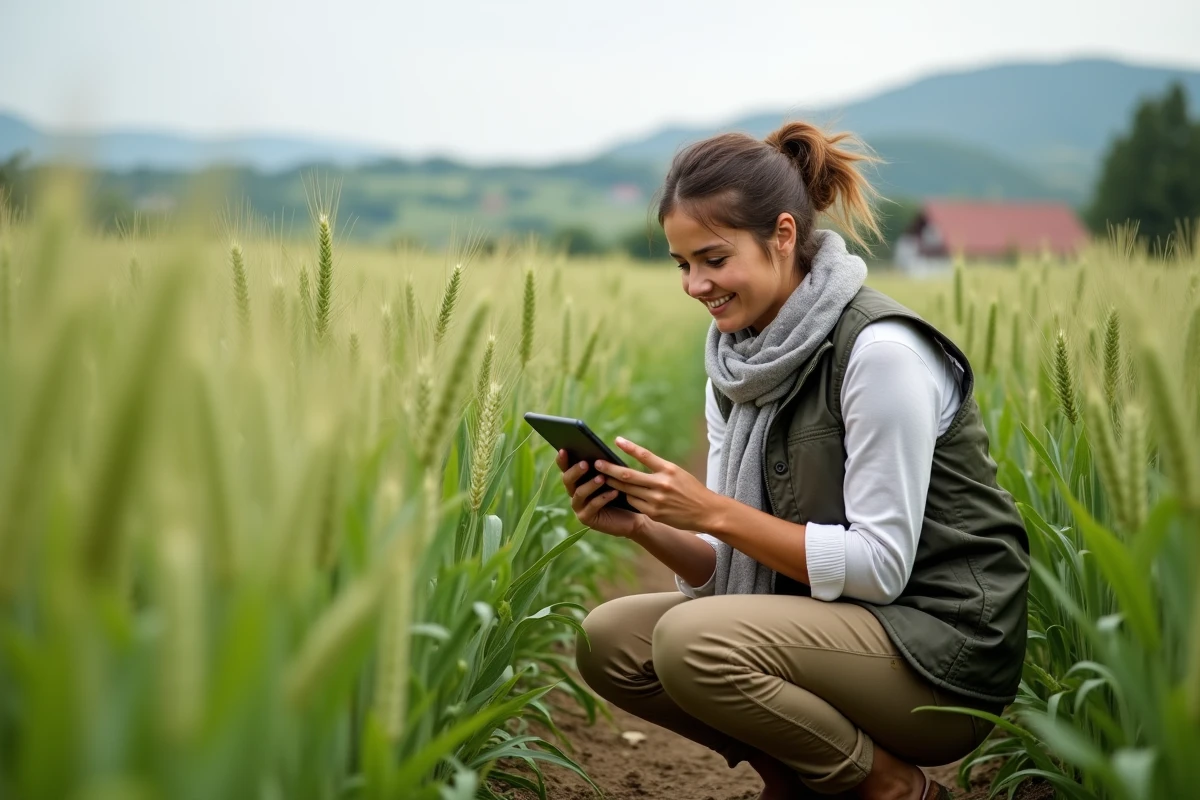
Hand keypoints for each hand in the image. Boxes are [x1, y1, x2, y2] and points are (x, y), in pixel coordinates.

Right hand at [556, 448, 643, 538]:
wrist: (630, 515)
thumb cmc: (620, 491)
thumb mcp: (611, 477)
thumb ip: (602, 467)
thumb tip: (599, 454)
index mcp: (577, 480)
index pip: (565, 468)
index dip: (562, 460)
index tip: (564, 449)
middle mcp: (574, 493)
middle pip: (567, 480)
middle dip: (575, 471)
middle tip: (585, 464)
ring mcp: (578, 507)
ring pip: (579, 493)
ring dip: (590, 485)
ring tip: (602, 478)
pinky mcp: (586, 518)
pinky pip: (593, 506)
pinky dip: (604, 498)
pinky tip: (614, 492)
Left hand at [594, 437, 714, 532]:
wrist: (706, 511)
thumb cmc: (690, 489)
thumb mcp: (678, 473)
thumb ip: (658, 469)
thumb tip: (637, 463)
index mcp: (668, 469)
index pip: (645, 455)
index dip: (629, 447)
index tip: (616, 440)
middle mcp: (661, 483)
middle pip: (629, 475)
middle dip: (610, 469)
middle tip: (597, 464)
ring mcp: (656, 500)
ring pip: (628, 490)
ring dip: (614, 484)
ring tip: (602, 478)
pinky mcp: (654, 513)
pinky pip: (634, 503)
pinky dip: (625, 497)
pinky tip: (619, 493)